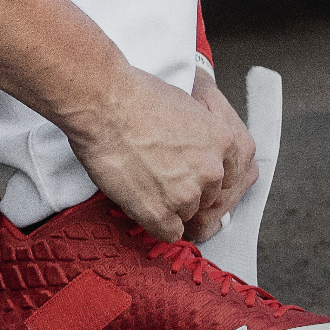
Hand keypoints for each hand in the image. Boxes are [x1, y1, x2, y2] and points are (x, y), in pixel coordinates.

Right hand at [63, 66, 255, 241]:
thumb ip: (199, 135)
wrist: (104, 104)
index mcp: (224, 142)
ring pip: (186, 215)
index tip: (183, 173)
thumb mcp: (187, 106)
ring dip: (167, 205)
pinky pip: (168, 233)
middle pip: (206, 197)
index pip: (225, 177)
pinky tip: (139, 203)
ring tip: (141, 182)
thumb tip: (190, 148)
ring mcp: (187, 194)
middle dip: (184, 190)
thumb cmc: (135, 96)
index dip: (200, 176)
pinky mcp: (161, 212)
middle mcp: (212, 170)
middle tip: (156, 174)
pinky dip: (154, 223)